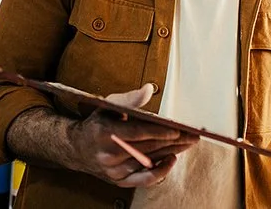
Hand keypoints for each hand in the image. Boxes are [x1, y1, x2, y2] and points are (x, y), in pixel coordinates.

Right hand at [68, 83, 198, 187]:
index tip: (178, 129)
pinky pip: (143, 179)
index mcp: (105, 133)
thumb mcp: (108, 106)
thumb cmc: (97, 124)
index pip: (138, 133)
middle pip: (148, 148)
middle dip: (174, 141)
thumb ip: (129, 99)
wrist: (77, 148)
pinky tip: (172, 159)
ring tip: (190, 142)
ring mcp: (114, 170)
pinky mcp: (119, 180)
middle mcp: (109, 155)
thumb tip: (149, 89)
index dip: (160, 132)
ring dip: (172, 151)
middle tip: (194, 134)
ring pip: (150, 161)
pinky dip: (160, 171)